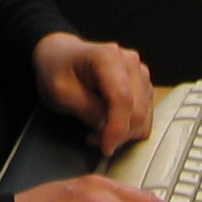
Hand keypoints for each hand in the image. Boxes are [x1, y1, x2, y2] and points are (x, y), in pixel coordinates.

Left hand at [33, 32, 154, 153]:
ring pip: (144, 116)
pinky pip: (144, 115)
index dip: (117, 128)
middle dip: (118, 133)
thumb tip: (108, 131)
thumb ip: (87, 111)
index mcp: (108, 57)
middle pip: (137, 110)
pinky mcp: (142, 85)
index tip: (106, 147)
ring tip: (97, 130)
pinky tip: (108, 124)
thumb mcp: (61, 92)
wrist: (58, 55)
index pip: (123, 99)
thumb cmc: (56, 68)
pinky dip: (128, 127)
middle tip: (95, 139)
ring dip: (124, 132)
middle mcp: (130, 62)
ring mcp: (139, 73)